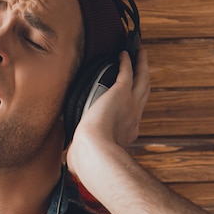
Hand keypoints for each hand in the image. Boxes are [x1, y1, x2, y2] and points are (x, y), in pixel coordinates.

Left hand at [67, 48, 149, 170]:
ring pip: (142, 80)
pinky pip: (128, 71)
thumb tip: (69, 160)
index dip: (133, 108)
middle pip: (143, 94)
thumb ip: (81, 154)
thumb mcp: (89, 154)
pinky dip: (127, 61)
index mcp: (126, 133)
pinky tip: (124, 53)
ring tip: (140, 54)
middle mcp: (133, 117)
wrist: (95, 150)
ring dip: (142, 66)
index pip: (133, 117)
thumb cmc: (89, 157)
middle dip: (144, 80)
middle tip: (144, 68)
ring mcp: (130, 104)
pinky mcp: (122, 92)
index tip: (130, 103)